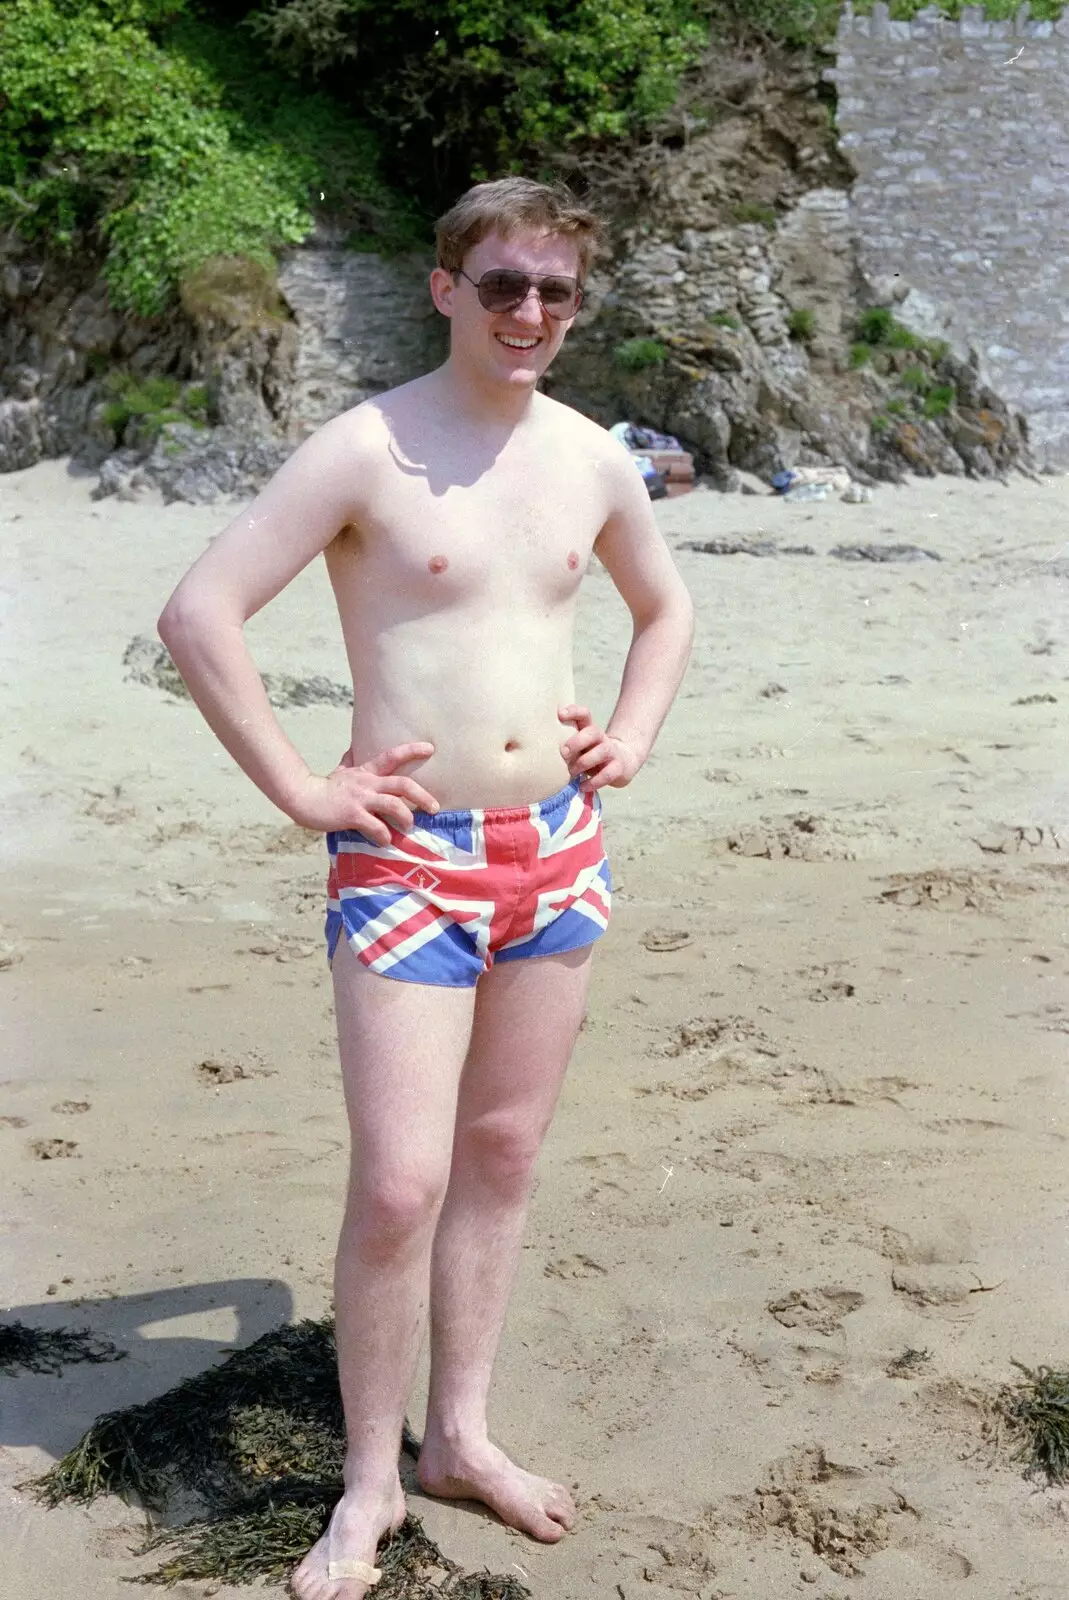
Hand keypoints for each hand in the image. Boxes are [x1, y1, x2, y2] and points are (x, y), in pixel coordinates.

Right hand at [287, 742, 438, 840]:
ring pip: (392, 805)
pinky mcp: (352, 815)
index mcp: (366, 772)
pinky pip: (375, 826)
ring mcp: (360, 799)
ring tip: (409, 826)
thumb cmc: (324, 787)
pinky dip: (384, 835)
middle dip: (422, 796)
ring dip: (405, 817)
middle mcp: (367, 783)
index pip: (392, 756)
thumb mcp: (340, 770)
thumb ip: (350, 761)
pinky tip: (385, 840)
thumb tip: (354, 748)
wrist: (303, 798)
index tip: (431, 749)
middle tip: (435, 808)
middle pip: (402, 784)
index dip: (412, 750)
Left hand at [558, 705, 640, 791]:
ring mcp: (611, 752)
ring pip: (602, 751)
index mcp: (589, 729)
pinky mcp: (618, 768)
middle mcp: (601, 738)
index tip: (560, 714)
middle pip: (593, 732)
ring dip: (584, 762)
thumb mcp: (578, 746)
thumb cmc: (590, 754)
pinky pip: (607, 774)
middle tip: (564, 753)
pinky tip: (582, 786)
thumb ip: (562, 742)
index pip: (585, 714)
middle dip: (577, 741)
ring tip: (572, 772)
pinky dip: (593, 782)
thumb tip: (532, 747)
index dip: (574, 711)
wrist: (622, 762)